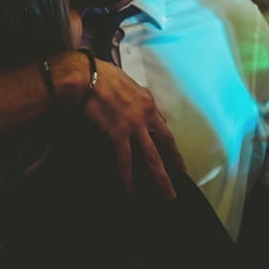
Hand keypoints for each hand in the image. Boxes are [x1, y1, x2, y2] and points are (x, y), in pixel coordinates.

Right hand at [81, 59, 184, 198]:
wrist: (86, 76)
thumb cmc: (100, 74)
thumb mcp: (125, 82)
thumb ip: (133, 97)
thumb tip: (131, 104)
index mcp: (148, 100)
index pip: (162, 124)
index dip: (167, 140)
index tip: (171, 151)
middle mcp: (147, 113)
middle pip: (166, 142)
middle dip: (175, 160)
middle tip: (182, 175)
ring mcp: (135, 125)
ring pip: (152, 157)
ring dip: (161, 177)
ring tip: (168, 193)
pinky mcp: (119, 132)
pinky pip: (125, 159)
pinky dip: (127, 176)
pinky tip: (129, 189)